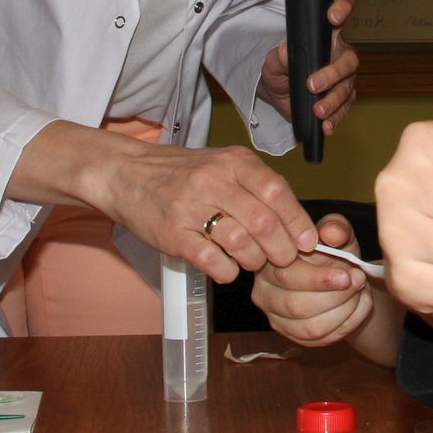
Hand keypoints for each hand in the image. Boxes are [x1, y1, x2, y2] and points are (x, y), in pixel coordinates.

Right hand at [17, 124, 317, 284]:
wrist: (125, 173)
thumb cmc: (182, 173)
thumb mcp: (222, 165)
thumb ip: (257, 188)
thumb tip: (295, 224)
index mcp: (233, 162)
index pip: (277, 192)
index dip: (297, 222)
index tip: (308, 242)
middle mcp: (214, 181)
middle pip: (264, 223)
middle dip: (281, 250)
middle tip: (282, 260)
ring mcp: (191, 207)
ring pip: (242, 244)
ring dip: (254, 261)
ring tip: (251, 261)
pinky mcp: (173, 234)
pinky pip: (214, 262)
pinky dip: (228, 271)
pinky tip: (226, 267)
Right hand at [254, 213, 376, 347]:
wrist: (343, 278)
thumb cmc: (334, 251)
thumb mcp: (338, 233)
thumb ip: (336, 228)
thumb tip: (332, 233)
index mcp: (268, 262)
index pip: (286, 276)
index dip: (319, 279)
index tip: (347, 274)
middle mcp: (264, 293)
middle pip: (296, 306)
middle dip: (336, 296)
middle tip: (359, 281)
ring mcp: (276, 319)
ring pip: (311, 327)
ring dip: (344, 312)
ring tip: (361, 293)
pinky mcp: (293, 337)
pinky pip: (321, 340)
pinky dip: (347, 325)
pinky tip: (358, 306)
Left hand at [258, 0, 359, 134]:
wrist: (279, 96)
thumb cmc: (280, 70)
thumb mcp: (272, 63)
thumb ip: (278, 57)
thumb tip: (285, 52)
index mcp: (325, 36)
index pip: (340, 13)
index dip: (341, 9)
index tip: (333, 17)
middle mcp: (339, 55)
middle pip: (348, 60)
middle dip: (333, 73)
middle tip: (312, 85)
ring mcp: (344, 79)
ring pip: (347, 88)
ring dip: (333, 101)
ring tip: (317, 111)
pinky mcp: (343, 101)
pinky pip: (345, 110)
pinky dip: (336, 119)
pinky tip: (325, 125)